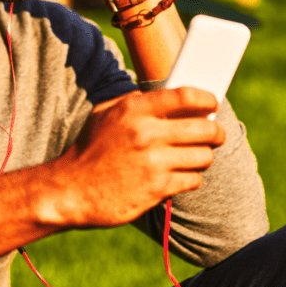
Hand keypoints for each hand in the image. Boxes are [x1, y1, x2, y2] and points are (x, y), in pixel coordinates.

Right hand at [47, 87, 224, 227]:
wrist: (69, 191)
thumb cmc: (87, 151)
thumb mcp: (103, 115)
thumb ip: (132, 101)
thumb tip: (165, 95)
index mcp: (134, 110)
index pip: (186, 96)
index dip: (207, 99)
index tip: (213, 103)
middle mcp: (146, 134)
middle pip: (204, 128)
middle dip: (216, 132)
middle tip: (216, 135)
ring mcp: (153, 162)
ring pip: (203, 156)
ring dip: (203, 157)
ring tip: (195, 157)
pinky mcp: (157, 188)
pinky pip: (193, 180)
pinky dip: (190, 179)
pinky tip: (180, 176)